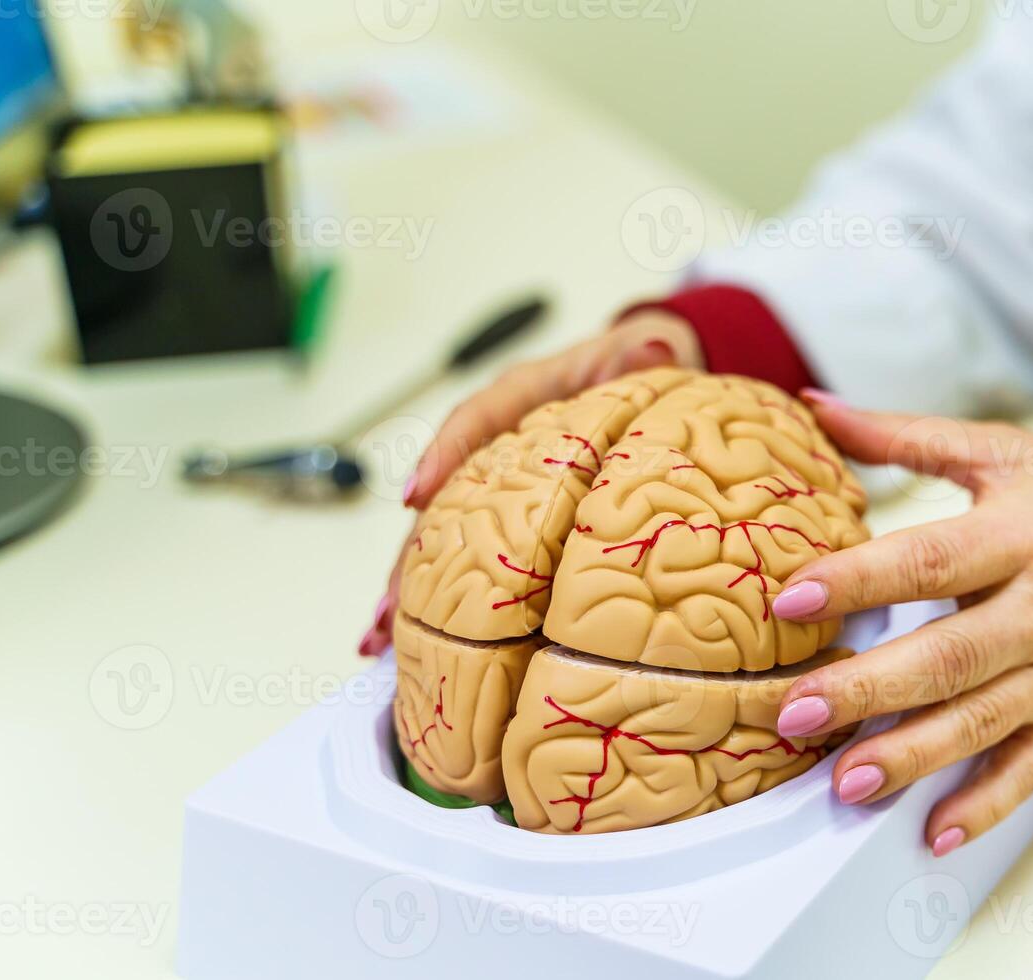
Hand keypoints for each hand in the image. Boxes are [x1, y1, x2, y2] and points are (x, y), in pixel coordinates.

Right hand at [358, 310, 704, 655]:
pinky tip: (414, 643)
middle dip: (411, 555)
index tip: (416, 497)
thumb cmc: (637, 367)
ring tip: (381, 640)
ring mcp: (499, 485)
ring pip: (443, 538)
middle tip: (388, 609)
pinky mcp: (510, 517)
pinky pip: (469, 558)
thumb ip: (640, 353)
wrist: (650, 379)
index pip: (476, 420)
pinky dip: (443, 601)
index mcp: (524, 395)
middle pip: (443, 500)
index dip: (444, 457)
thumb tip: (651, 343)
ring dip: (411, 590)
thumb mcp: (643, 355)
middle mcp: (499, 444)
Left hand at [770, 392, 1032, 855]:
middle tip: (794, 711)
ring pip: (981, 721)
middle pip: (948, 655)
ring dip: (912, 756)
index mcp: (1021, 534)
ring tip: (846, 782)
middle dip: (868, 688)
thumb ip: (907, 437)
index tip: (793, 596)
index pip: (931, 559)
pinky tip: (934, 832)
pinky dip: (986, 805)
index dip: (861, 578)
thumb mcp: (1007, 453)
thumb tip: (817, 409)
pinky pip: (1029, 768)